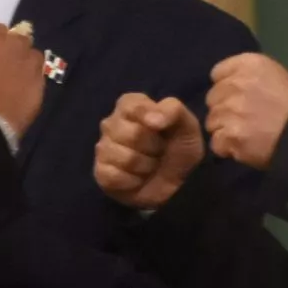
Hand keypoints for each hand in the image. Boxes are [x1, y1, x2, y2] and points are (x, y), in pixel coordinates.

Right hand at [95, 94, 204, 209]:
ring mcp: (103, 148)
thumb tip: (152, 120)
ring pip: (126, 158)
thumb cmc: (179, 147)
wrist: (177, 182)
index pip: (134, 107)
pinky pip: (114, 177)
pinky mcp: (101, 172)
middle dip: (153, 148)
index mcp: (129, 105)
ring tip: (149, 165)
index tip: (162, 129)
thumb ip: (173, 111)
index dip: (152, 120)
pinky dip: (133, 182)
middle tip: (158, 151)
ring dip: (145, 166)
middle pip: (133, 135)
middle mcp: (111, 123)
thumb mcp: (187, 124)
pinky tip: (137, 179)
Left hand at [205, 53, 287, 170]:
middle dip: (223, 108)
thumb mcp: (272, 74)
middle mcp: (234, 84)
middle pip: (212, 99)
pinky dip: (226, 147)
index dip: (225, 87)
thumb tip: (224, 84)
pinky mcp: (229, 136)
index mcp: (247, 65)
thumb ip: (245, 74)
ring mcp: (229, 111)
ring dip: (223, 129)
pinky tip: (241, 146)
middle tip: (242, 117)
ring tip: (244, 133)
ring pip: (211, 122)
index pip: (217, 73)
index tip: (237, 97)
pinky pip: (216, 143)